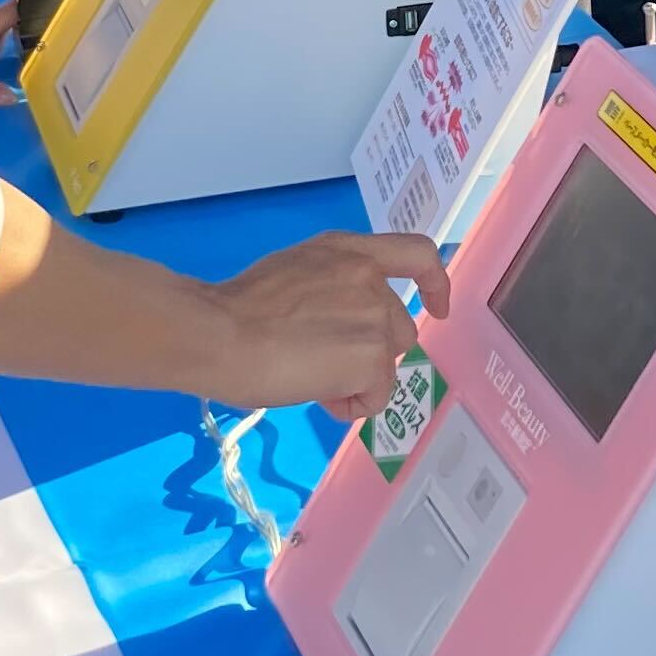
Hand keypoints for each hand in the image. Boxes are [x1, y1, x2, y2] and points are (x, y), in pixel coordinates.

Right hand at [209, 232, 452, 421]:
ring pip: (388, 362)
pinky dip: (351, 406)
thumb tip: (330, 325)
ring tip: (311, 381)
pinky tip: (316, 398)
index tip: (436, 307)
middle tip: (319, 364)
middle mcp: (367, 276)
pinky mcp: (372, 357)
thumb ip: (325, 288)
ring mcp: (375, 315)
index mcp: (345, 250)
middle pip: (398, 326)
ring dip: (359, 378)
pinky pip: (376, 396)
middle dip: (369, 352)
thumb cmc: (236, 310)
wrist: (219, 334)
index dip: (434, 282)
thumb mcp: (292, 275)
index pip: (415, 252)